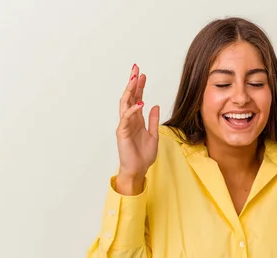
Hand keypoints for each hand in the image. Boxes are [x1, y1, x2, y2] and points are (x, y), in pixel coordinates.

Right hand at [115, 64, 159, 189]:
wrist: (138, 170)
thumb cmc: (143, 155)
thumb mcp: (153, 135)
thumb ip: (153, 120)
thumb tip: (155, 105)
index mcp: (137, 119)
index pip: (137, 98)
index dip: (140, 86)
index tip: (143, 74)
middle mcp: (129, 120)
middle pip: (129, 97)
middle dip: (132, 82)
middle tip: (136, 69)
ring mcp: (124, 125)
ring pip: (125, 103)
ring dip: (130, 91)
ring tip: (135, 79)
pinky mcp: (122, 133)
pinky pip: (126, 118)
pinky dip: (132, 110)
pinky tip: (140, 103)